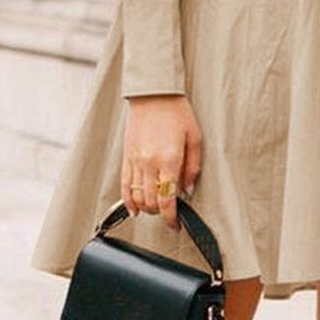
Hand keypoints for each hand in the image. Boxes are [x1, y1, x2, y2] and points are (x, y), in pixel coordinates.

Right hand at [121, 93, 201, 229]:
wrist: (153, 94)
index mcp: (169, 160)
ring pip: (137, 197)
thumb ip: (192, 167)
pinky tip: (134, 209)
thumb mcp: (195, 138)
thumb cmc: (177, 113)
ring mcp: (135, 161)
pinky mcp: (126, 157)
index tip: (175, 225)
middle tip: (169, 215)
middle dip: (160, 214)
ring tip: (156, 210)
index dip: (171, 218)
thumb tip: (188, 190)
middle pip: (152, 202)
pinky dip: (128, 201)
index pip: (167, 200)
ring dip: (147, 209)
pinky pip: (125, 185)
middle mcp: (149, 163)